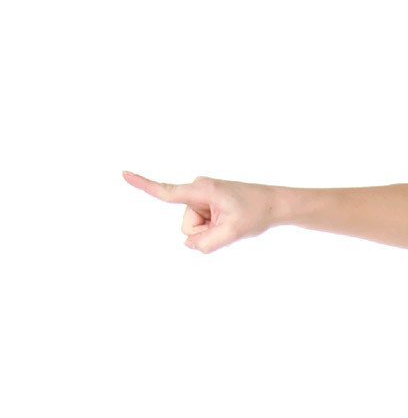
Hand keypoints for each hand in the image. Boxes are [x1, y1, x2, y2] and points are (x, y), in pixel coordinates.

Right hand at [121, 171, 276, 252]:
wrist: (274, 204)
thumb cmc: (256, 213)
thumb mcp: (232, 233)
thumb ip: (206, 243)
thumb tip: (188, 244)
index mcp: (201, 190)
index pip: (167, 192)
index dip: (144, 185)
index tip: (123, 173)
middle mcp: (197, 190)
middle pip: (187, 226)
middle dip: (204, 233)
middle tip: (229, 225)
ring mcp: (201, 197)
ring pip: (194, 228)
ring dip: (211, 231)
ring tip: (232, 221)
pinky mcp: (206, 203)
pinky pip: (202, 226)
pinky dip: (214, 229)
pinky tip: (229, 220)